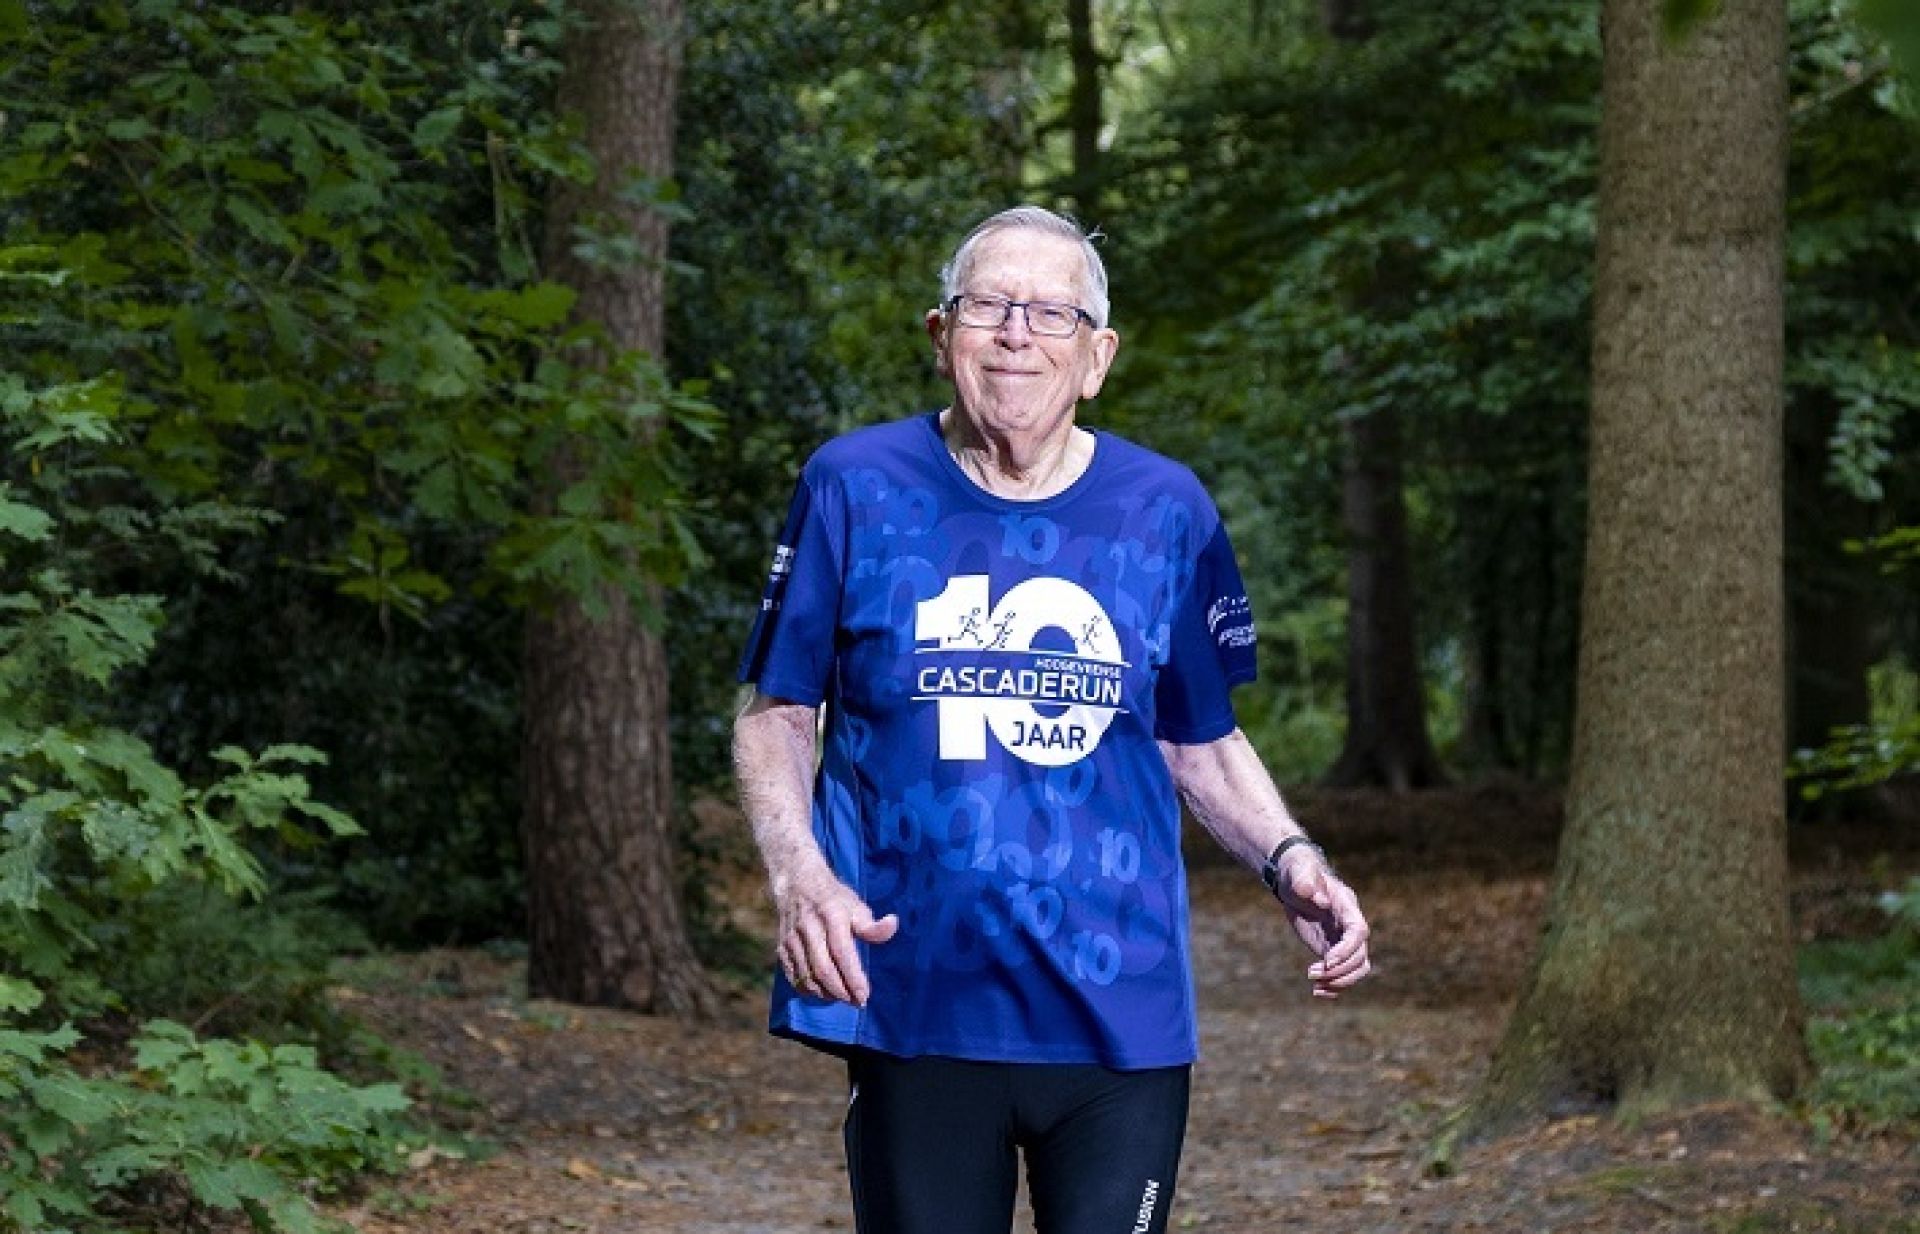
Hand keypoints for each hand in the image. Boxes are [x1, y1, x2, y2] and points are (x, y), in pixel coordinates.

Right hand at [773, 866, 897, 1006]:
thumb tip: (892, 925)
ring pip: (807, 976)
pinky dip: (808, 990)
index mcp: (831, 915)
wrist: (797, 883)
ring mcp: (792, 939)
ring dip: (826, 994)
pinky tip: (823, 993)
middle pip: (823, 969)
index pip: (842, 952)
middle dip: (841, 991)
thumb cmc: (834, 899)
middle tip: (857, 1002)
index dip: (853, 977)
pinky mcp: (782, 948)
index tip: (865, 995)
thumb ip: (872, 924)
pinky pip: (793, 977)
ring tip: (843, 998)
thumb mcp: (856, 905)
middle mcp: (809, 927)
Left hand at [1272, 849, 1371, 999]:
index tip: (1327, 960)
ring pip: (1357, 968)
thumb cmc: (1298, 872)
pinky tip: (1317, 992)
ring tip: (1315, 986)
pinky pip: (1343, 973)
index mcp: (1346, 906)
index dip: (1347, 949)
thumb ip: (1306, 880)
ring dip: (1339, 982)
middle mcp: (1349, 926)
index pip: (1359, 931)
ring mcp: (1342, 940)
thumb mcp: (1299, 871)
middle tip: (1312, 974)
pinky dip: (1334, 986)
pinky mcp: (1332, 950)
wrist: (1294, 880)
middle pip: (1360, 955)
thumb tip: (1317, 897)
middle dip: (1339, 970)